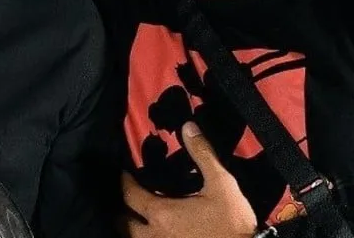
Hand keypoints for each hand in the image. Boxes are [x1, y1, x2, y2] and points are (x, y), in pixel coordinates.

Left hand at [121, 122, 257, 237]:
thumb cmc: (232, 223)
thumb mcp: (222, 185)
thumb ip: (203, 155)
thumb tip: (188, 126)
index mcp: (161, 213)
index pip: (129, 194)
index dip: (123, 181)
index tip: (123, 171)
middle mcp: (153, 235)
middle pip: (122, 223)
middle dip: (121, 210)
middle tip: (126, 198)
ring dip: (131, 228)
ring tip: (137, 217)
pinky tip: (155, 232)